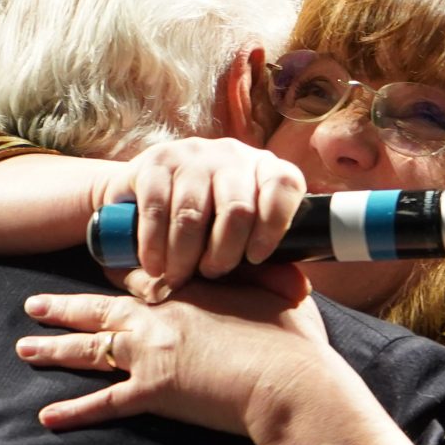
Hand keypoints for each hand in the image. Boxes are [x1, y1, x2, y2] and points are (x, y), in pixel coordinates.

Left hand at [17, 264, 328, 435]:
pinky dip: (74, 412)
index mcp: (187, 289)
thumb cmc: (293, 339)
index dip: (116, 276)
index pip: (139, 279)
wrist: (288, 380)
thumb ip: (265, 278)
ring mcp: (150, 354)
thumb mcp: (279, 292)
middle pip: (98, 309)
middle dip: (63, 307)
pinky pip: (104, 404)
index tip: (96, 274)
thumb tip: (278, 265)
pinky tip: (47, 417)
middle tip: (32, 303)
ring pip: (90, 349)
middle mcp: (158, 318)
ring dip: (54, 349)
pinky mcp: (152, 393)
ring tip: (24, 347)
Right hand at [99, 138, 309, 290]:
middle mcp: (233, 155)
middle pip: (237, 208)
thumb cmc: (205, 228)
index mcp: (264, 169)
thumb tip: (299, 290)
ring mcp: (193, 155)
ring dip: (184, 257)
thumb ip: (270, 268)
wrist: (145, 196)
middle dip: (222, 254)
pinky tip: (155, 265)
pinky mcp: (156, 162)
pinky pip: (157, 210)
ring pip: (193, 214)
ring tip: (178, 277)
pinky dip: (155, 247)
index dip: (274, 225)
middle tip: (209, 275)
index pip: (284, 184)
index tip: (255, 259)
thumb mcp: (239, 243)